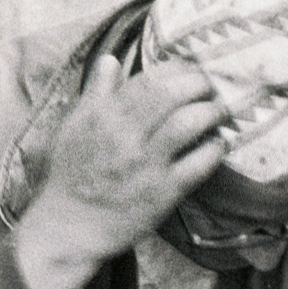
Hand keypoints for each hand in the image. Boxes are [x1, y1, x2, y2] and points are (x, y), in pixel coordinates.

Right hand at [14, 55, 226, 288]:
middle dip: (199, 84)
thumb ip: (96, 92)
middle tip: (210, 88)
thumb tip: (111, 60)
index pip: (150, 79)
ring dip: (211, 112)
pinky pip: (197, 165)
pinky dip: (214, 149)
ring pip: (188, 123)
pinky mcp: (162, 194)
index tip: (189, 69)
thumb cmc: (71, 175)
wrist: (69, 228)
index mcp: (105, 115)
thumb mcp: (74, 126)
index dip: (178, 69)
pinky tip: (217, 145)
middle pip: (173, 95)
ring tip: (218, 112)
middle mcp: (126, 136)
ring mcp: (145, 165)